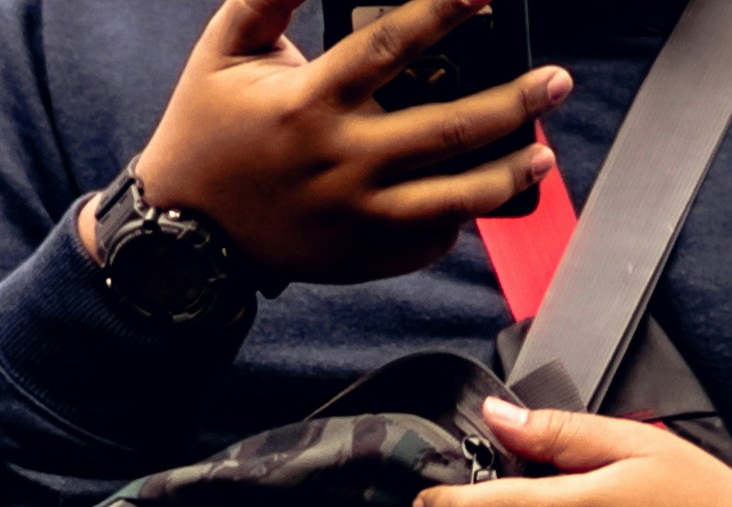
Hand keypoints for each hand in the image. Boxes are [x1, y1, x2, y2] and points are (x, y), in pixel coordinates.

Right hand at [114, 0, 560, 284]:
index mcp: (306, 105)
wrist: (174, 234)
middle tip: (557, 80)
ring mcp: (350, 217)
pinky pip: (423, 241)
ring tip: (542, 154)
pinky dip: (459, 222)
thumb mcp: (223, 55)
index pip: (390, 46)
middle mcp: (336, 163)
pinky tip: (481, 199)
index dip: (445, 10)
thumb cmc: (205, 133)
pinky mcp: (354, 256)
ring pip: (449, 197)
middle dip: (512, 101)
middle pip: (445, 129)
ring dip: (506, 173)